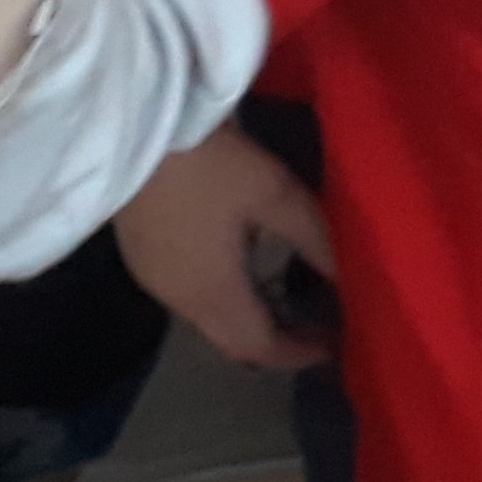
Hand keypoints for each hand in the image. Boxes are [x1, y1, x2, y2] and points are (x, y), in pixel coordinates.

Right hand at [115, 125, 337, 370]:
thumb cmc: (210, 164)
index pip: (259, 348)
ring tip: (285, 296)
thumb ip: (315, 239)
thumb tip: (348, 277)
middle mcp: (180, 299)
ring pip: (207, 318)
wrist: (133, 128)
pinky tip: (239, 264)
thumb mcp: (274, 194)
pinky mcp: (139, 254)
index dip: (298, 353)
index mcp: (214, 294)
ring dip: (247, 316)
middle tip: (315, 326)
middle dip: (275, 341)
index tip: (333, 348)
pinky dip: (222, 294)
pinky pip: (187, 293)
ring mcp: (153, 278)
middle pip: (232, 340)